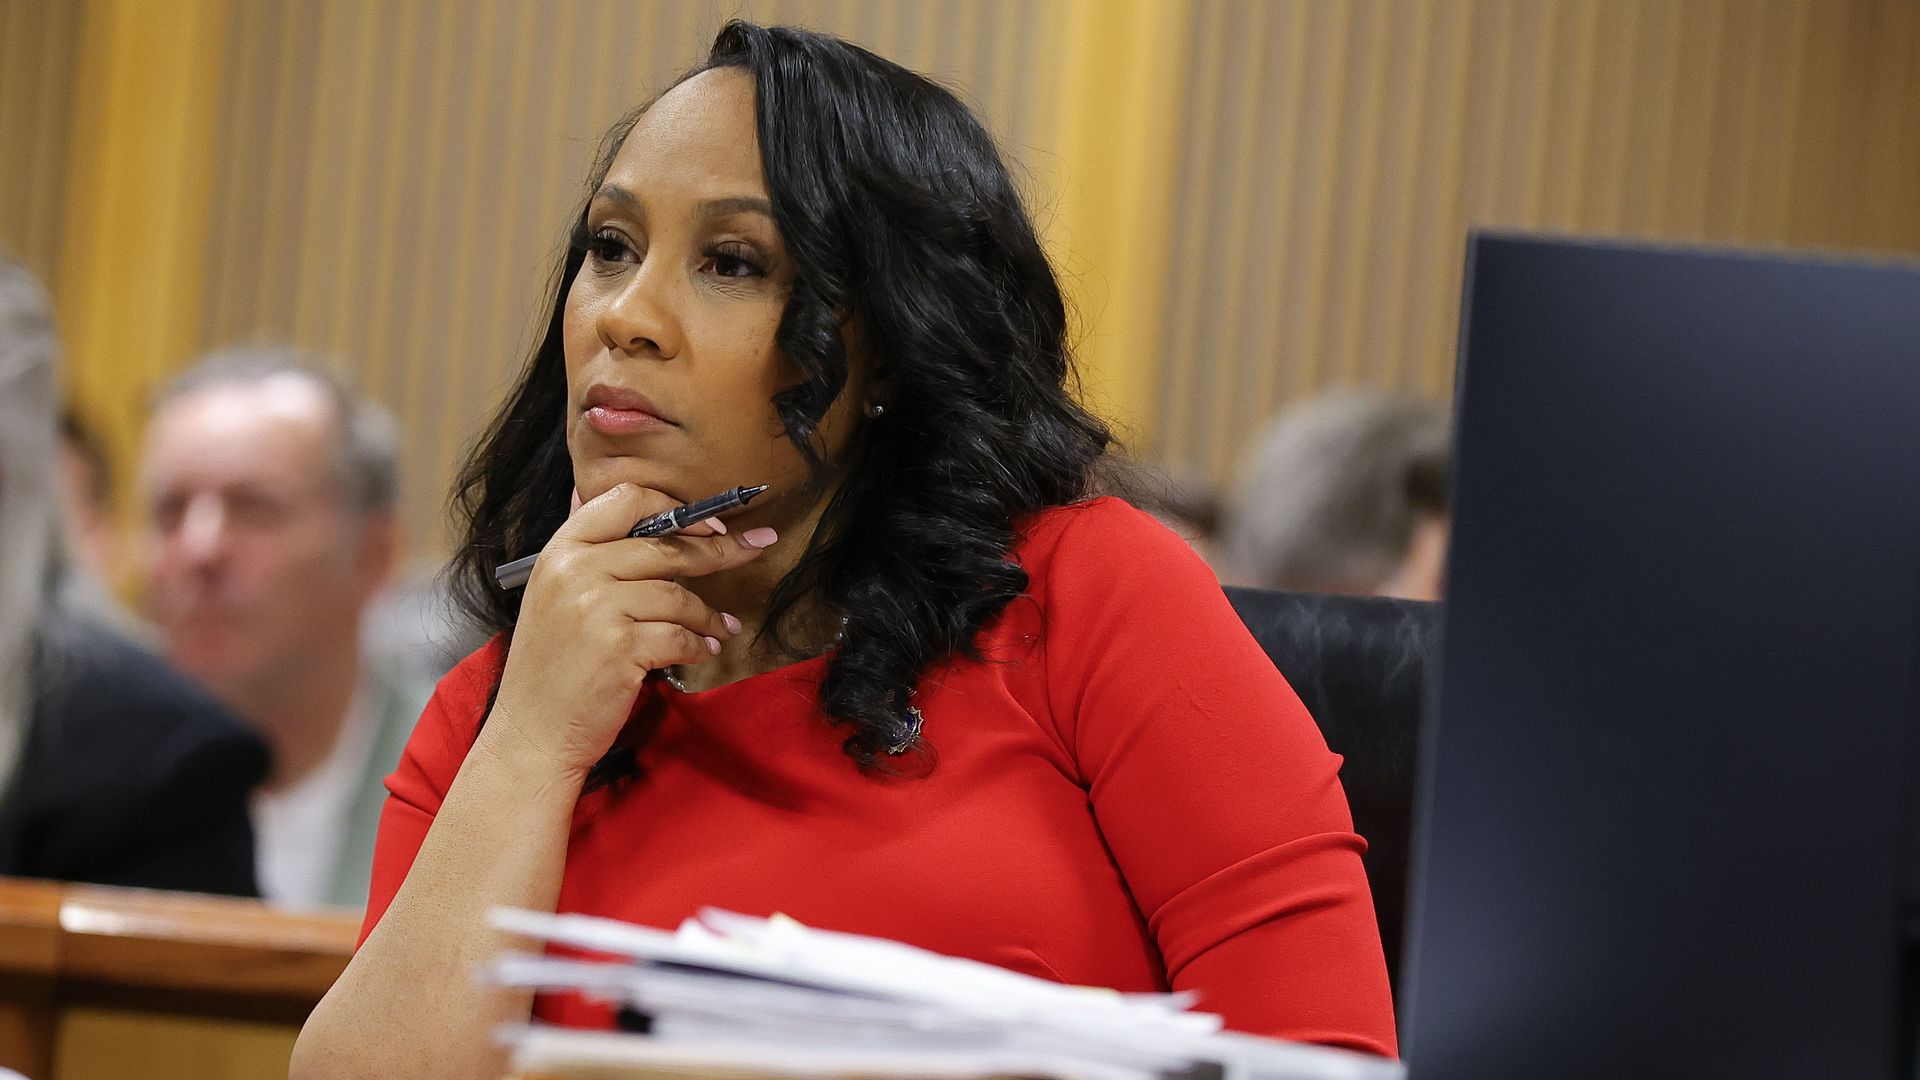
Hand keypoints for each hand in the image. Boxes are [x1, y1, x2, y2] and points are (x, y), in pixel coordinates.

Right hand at [483, 483, 776, 777]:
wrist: (531, 731)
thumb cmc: (552, 665)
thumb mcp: (554, 594)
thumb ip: (591, 551)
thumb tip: (636, 503)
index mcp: (560, 550)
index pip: (626, 499)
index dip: (676, 508)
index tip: (711, 524)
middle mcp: (576, 571)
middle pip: (666, 545)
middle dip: (720, 548)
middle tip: (756, 547)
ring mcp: (597, 609)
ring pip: (679, 595)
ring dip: (708, 614)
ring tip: (722, 627)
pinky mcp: (620, 648)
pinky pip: (680, 635)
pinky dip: (700, 645)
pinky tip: (705, 650)